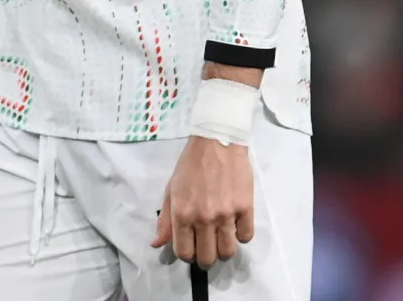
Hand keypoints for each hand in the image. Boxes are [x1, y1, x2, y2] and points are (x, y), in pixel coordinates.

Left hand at [151, 136, 253, 268]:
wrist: (216, 141)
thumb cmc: (191, 165)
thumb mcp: (171, 190)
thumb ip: (165, 220)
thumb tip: (156, 244)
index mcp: (182, 214)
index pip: (184, 253)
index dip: (187, 256)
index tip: (191, 249)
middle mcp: (204, 218)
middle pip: (207, 258)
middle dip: (205, 259)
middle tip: (207, 250)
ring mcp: (226, 214)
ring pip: (228, 252)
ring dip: (224, 251)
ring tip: (221, 241)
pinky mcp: (245, 207)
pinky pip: (246, 236)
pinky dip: (241, 236)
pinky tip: (235, 227)